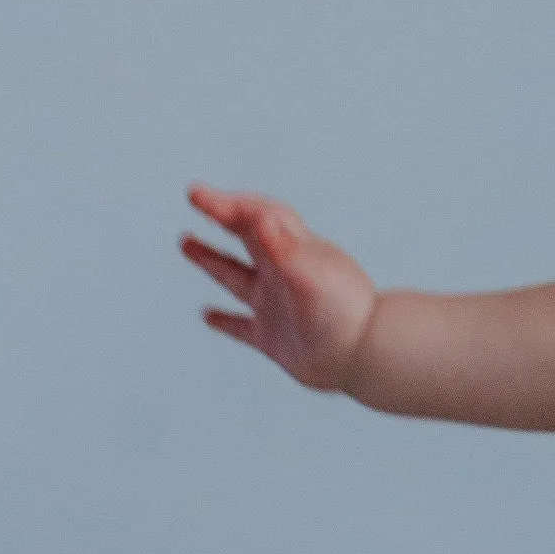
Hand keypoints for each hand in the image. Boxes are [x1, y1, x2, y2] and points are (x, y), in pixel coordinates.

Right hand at [181, 187, 380, 392]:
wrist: (369, 358)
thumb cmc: (344, 314)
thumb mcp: (311, 274)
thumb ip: (283, 247)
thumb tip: (260, 216)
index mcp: (293, 254)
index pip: (257, 217)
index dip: (228, 204)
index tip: (198, 196)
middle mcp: (283, 276)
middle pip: (247, 237)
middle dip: (221, 217)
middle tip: (196, 199)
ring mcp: (277, 307)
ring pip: (237, 277)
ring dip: (211, 259)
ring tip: (185, 241)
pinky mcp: (275, 340)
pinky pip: (242, 328)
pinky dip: (224, 320)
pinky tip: (207, 315)